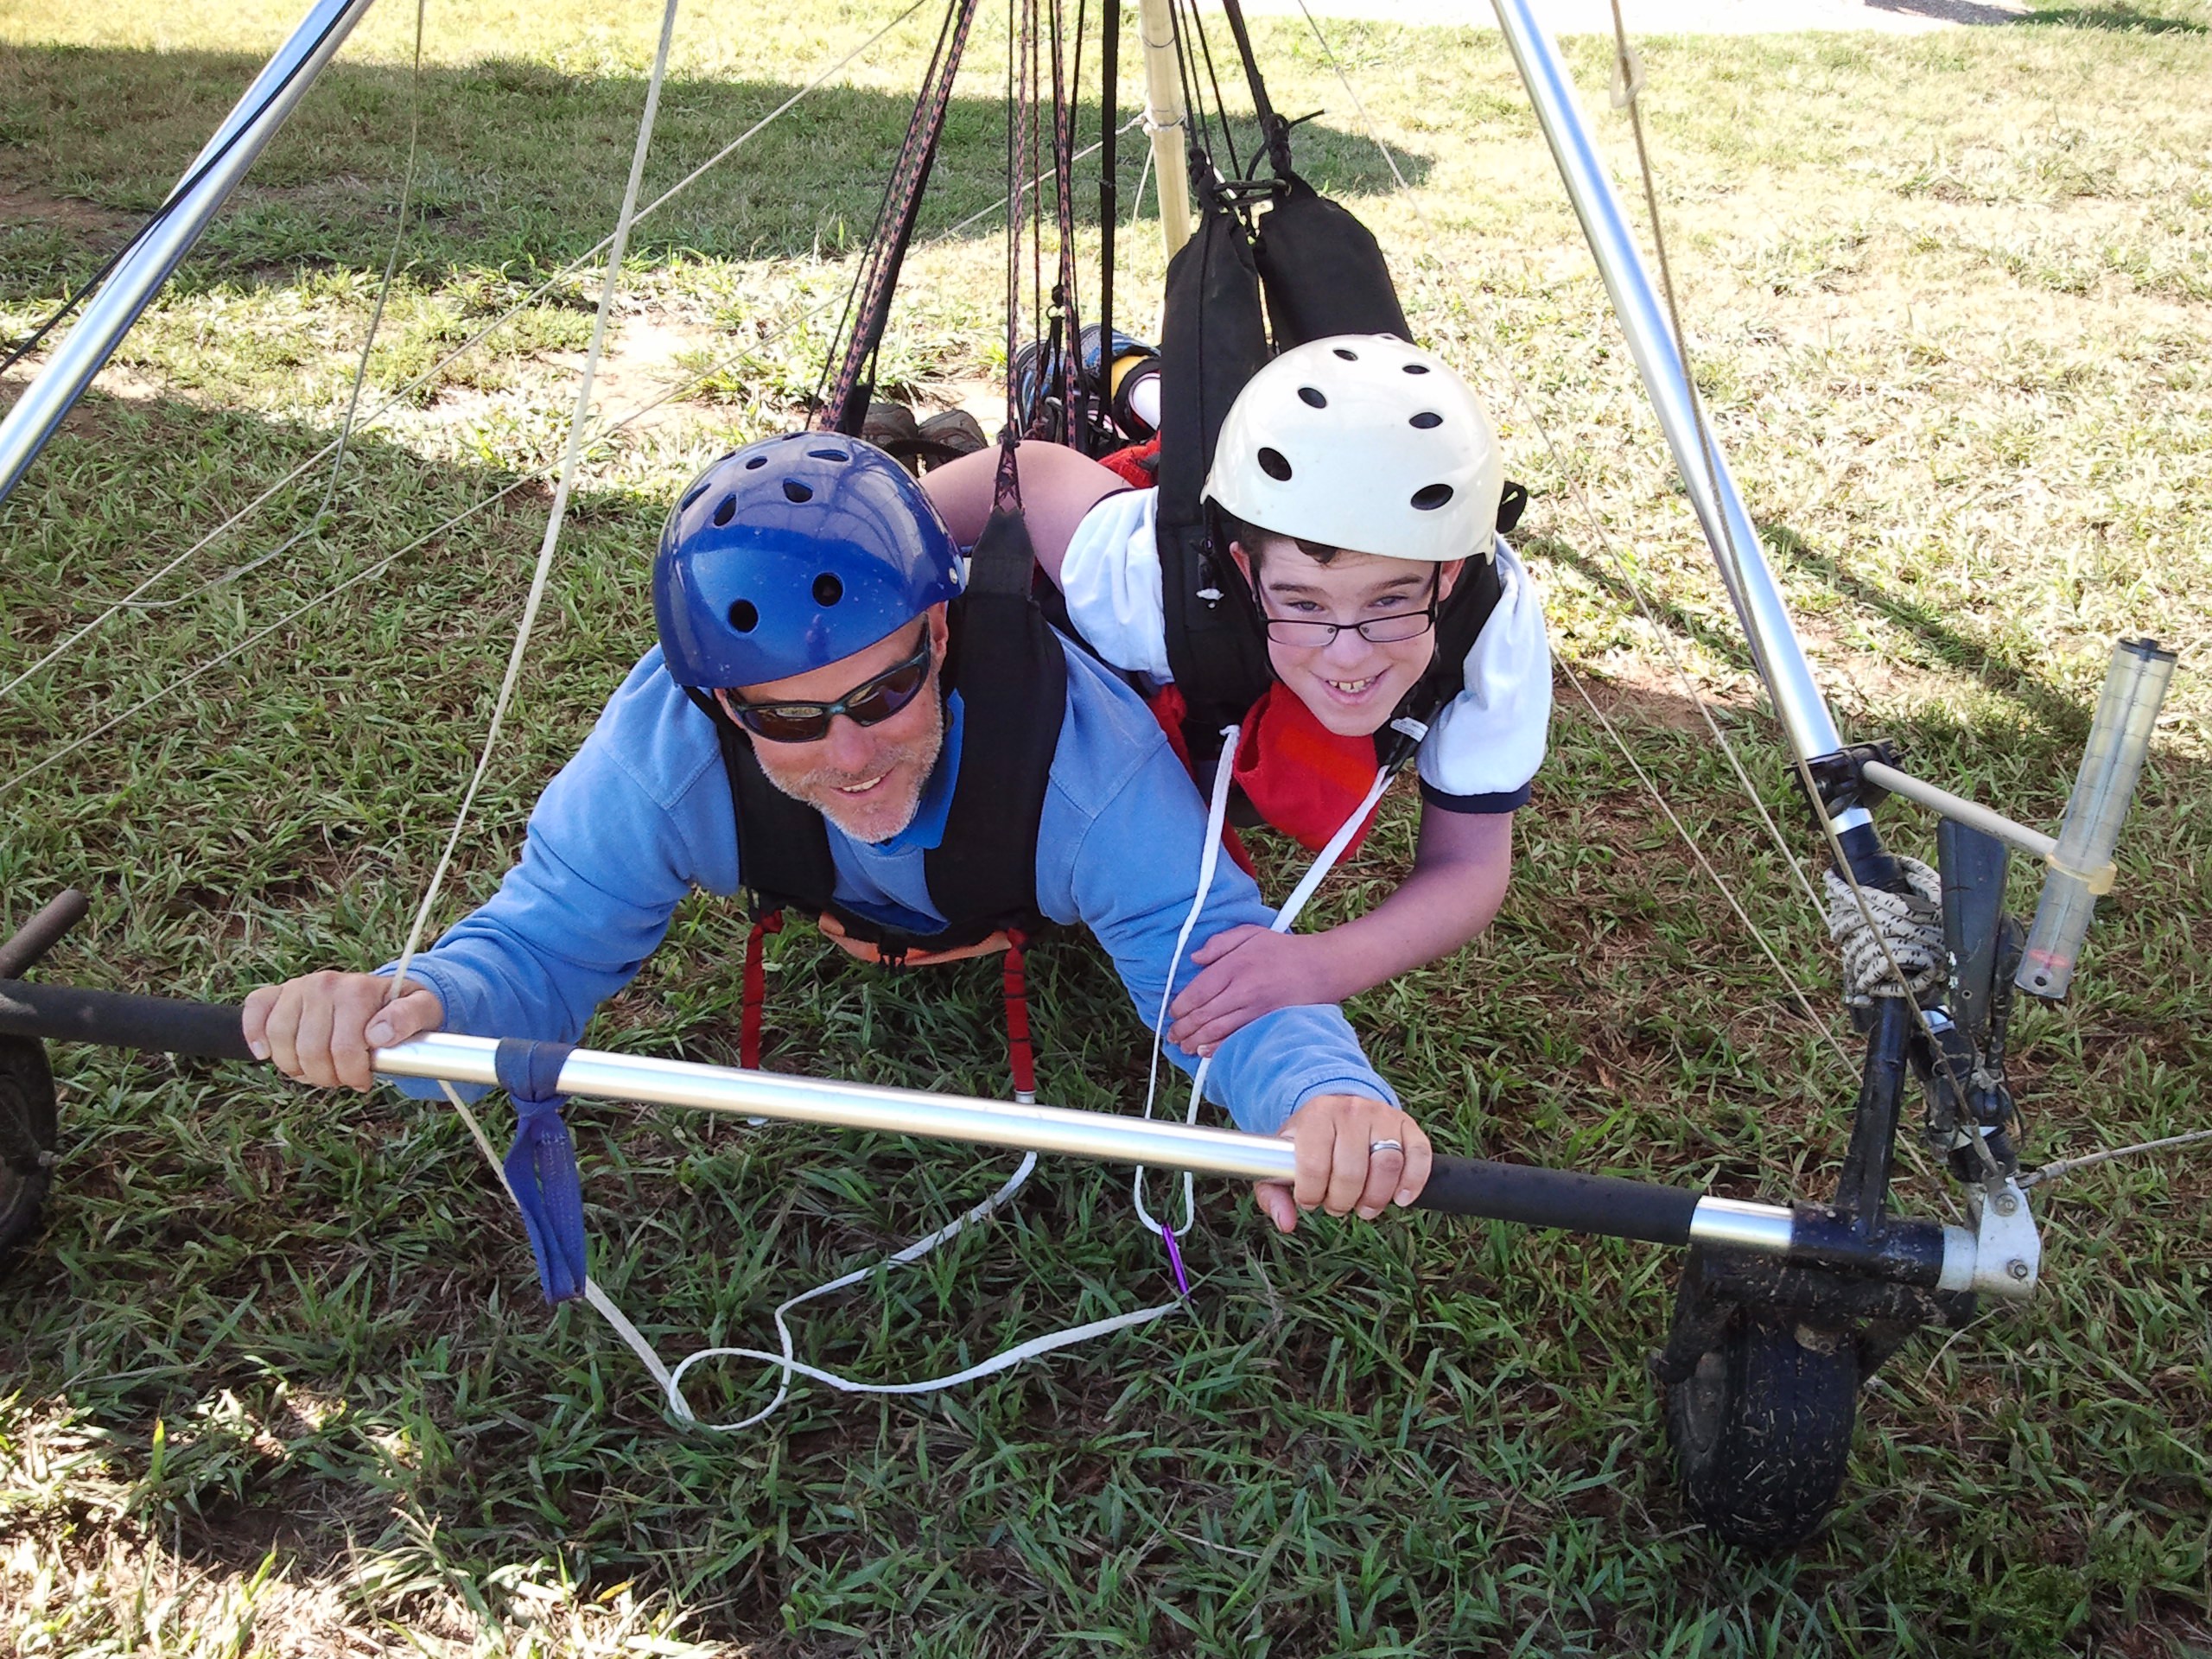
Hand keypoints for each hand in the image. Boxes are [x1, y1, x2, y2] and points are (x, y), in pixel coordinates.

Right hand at [242, 971, 443, 1090]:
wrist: (385, 992)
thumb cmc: (403, 1007)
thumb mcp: (423, 1010)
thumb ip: (408, 1019)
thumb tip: (377, 1035)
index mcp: (358, 990)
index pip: (344, 1049)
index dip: (352, 1075)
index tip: (364, 1079)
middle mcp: (325, 984)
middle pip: (310, 1051)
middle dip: (326, 1076)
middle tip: (341, 1077)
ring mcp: (298, 987)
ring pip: (280, 1041)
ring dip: (296, 1067)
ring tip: (317, 1069)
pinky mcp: (278, 993)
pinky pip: (255, 1011)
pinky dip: (255, 1035)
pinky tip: (266, 1053)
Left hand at [1167, 925, 1336, 1054]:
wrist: (1322, 967)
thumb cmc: (1284, 950)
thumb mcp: (1250, 933)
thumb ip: (1219, 943)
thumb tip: (1194, 958)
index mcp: (1234, 965)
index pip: (1197, 990)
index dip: (1179, 1006)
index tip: (1171, 1013)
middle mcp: (1242, 989)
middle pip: (1203, 1014)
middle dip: (1183, 1028)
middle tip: (1172, 1035)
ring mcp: (1255, 1009)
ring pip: (1216, 1030)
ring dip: (1195, 1041)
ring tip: (1183, 1046)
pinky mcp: (1266, 1023)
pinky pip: (1237, 1039)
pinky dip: (1218, 1048)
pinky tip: (1205, 1052)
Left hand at [1254, 1093, 1431, 1234]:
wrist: (1338, 1106)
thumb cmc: (1309, 1141)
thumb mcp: (1282, 1160)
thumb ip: (1273, 1193)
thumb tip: (1285, 1223)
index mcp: (1316, 1115)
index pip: (1314, 1165)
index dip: (1311, 1194)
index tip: (1310, 1201)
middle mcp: (1351, 1110)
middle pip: (1352, 1170)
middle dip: (1343, 1201)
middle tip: (1337, 1207)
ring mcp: (1383, 1116)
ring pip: (1387, 1165)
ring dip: (1376, 1198)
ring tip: (1364, 1208)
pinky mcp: (1408, 1125)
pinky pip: (1418, 1155)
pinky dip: (1413, 1182)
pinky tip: (1400, 1199)